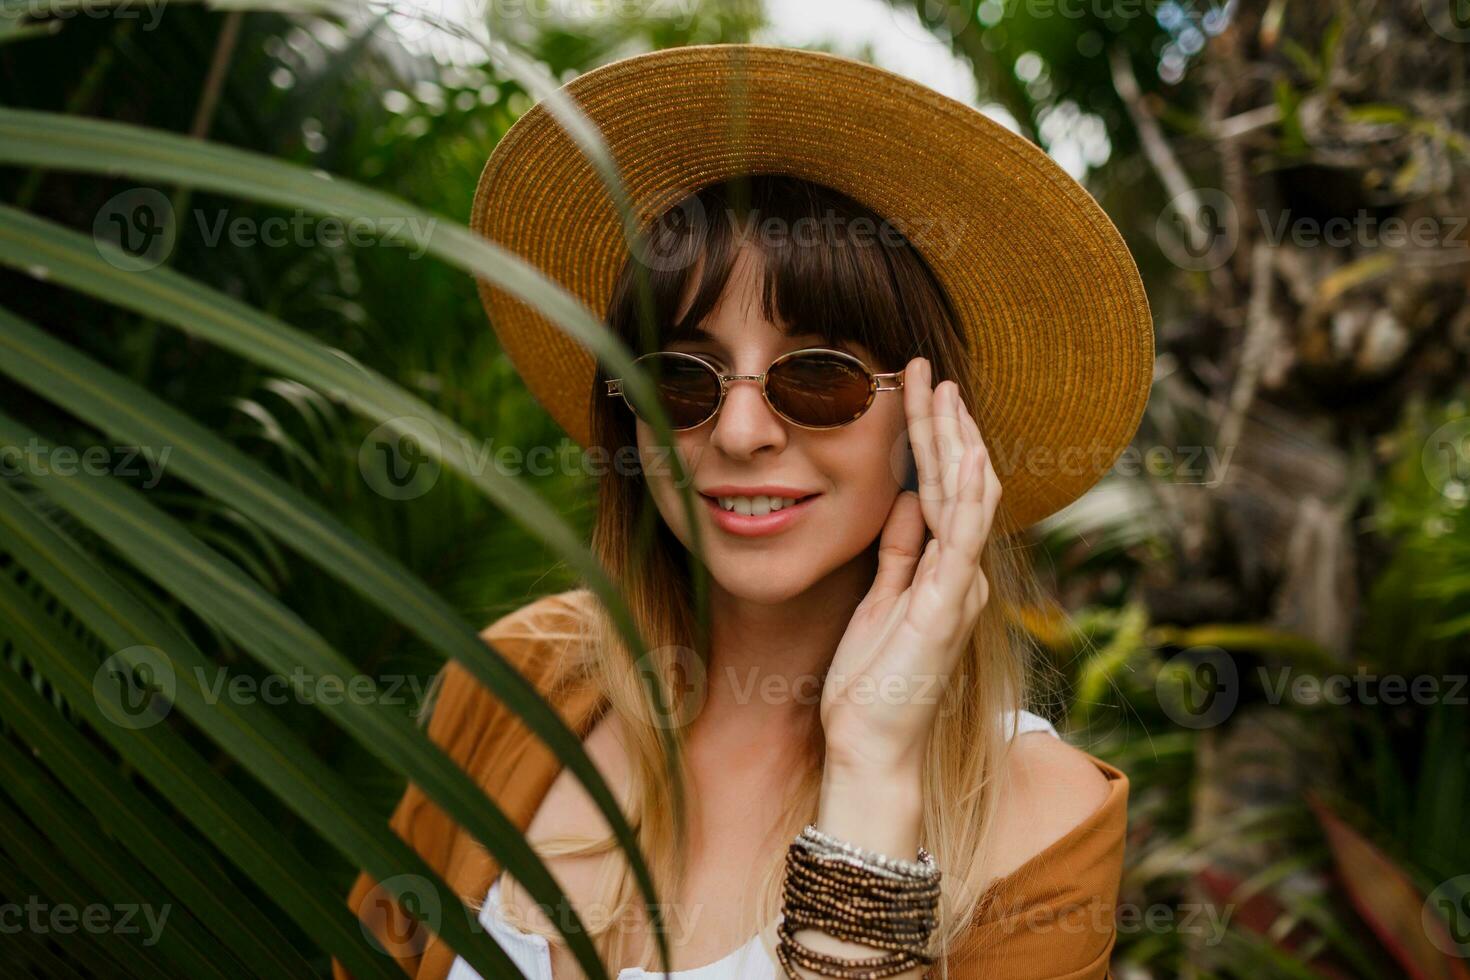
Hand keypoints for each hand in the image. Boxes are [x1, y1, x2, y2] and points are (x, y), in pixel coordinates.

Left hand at [820, 357, 1003, 777]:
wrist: (870, 745)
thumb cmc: (872, 683)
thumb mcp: (879, 599)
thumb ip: (897, 550)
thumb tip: (906, 498)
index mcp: (942, 570)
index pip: (941, 490)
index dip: (931, 440)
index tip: (917, 393)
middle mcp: (960, 573)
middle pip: (957, 483)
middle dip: (943, 424)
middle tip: (928, 369)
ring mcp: (958, 587)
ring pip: (965, 498)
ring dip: (954, 441)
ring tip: (943, 390)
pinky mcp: (945, 604)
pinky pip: (961, 538)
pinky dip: (966, 492)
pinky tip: (963, 452)